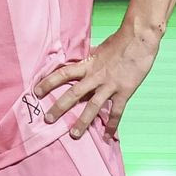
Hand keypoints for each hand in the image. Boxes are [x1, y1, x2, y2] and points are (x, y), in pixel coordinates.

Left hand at [34, 28, 159, 140]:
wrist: (139, 38)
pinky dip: (112, 125)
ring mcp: (110, 85)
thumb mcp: (100, 49)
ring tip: (74, 135)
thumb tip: (82, 61)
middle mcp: (96, 76)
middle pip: (73, 94)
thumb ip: (91, 59)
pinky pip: (116, 112)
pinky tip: (107, 137)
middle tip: (48, 120)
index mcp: (88, 64)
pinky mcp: (124, 91)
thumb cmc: (120, 41)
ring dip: (82, 121)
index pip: (63, 73)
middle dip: (59, 107)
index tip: (36, 92)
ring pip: (92, 106)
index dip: (48, 82)